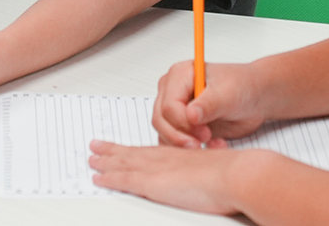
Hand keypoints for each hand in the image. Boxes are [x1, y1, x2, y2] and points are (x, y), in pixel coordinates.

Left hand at [90, 141, 265, 214]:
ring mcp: (159, 169)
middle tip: (96, 147)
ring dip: (106, 161)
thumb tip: (214, 178)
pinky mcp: (154, 183)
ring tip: (91, 160)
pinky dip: (109, 177)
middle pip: (134, 153)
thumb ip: (210, 172)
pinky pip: (125, 179)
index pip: (152, 151)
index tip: (124, 147)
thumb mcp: (218, 168)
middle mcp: (167, 158)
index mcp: (181, 155)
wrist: (237, 174)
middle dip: (113, 150)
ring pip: (125, 162)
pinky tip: (98, 178)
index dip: (136, 149)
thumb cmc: (234, 174)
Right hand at [153, 60, 265, 147]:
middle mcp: (172, 91)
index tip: (205, 132)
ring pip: (164, 134)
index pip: (169, 105)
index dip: (184, 122)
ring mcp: (176, 109)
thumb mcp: (228, 93)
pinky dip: (191, 151)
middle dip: (181, 137)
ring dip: (187, 145)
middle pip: (161, 121)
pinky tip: (214, 146)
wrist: (255, 97)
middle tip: (204, 142)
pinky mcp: (182, 126)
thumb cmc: (242, 86)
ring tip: (214, 144)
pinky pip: (174, 144)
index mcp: (180, 75)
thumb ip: (209, 104)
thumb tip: (190, 115)